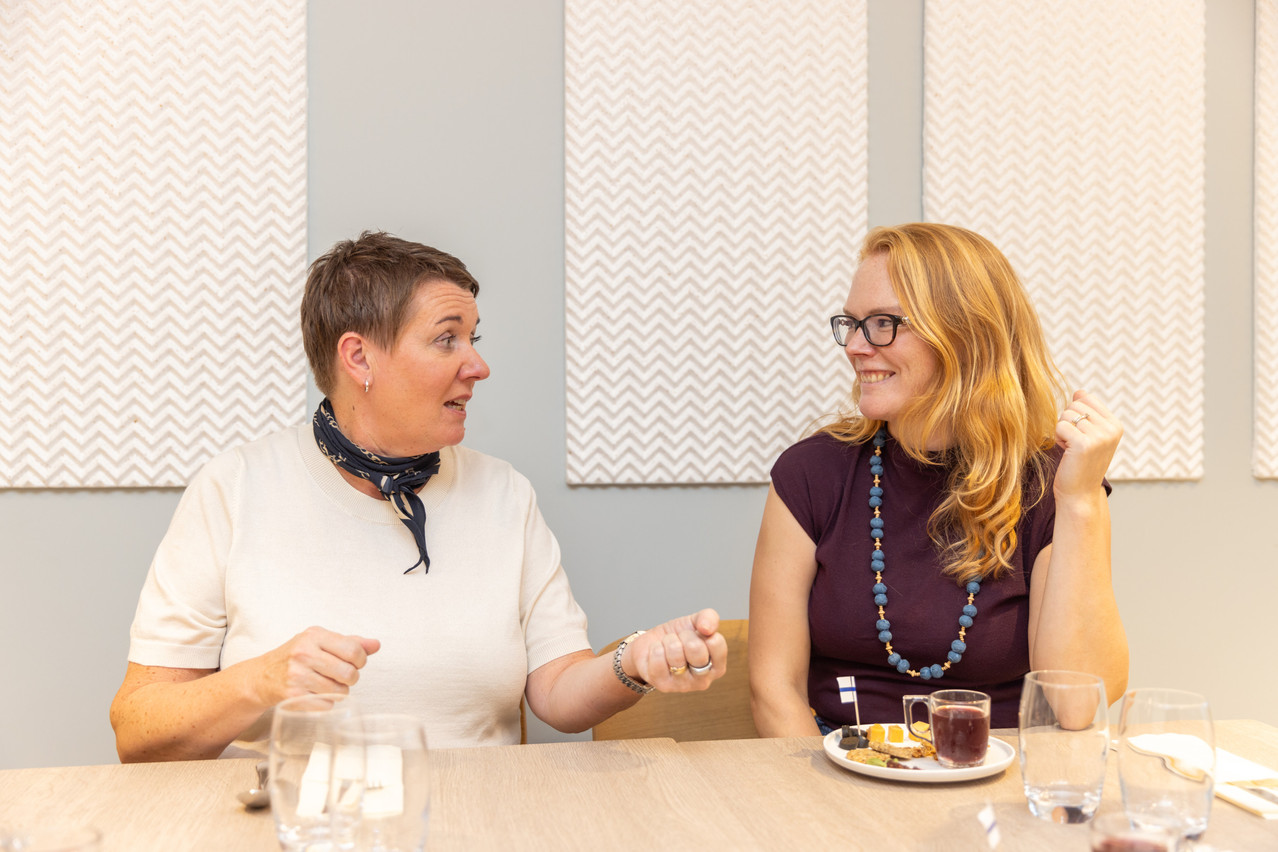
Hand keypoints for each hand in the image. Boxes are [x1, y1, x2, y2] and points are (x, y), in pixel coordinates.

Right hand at [250, 626, 380, 706]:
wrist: (261, 676)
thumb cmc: (296, 656)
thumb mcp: (320, 641)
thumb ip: (350, 642)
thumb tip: (376, 645)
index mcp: (314, 635)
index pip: (353, 650)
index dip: (360, 660)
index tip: (354, 663)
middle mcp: (304, 653)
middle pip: (349, 673)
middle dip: (351, 678)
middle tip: (342, 677)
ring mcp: (297, 675)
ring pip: (340, 691)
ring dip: (339, 691)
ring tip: (327, 685)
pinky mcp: (292, 695)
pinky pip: (326, 704)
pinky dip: (326, 702)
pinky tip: (315, 694)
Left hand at [624, 608, 726, 692]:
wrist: (651, 646)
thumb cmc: (678, 637)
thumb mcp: (695, 622)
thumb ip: (709, 618)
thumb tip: (707, 628)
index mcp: (717, 667)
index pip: (715, 642)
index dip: (702, 631)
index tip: (696, 635)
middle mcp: (703, 681)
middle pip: (695, 648)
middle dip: (684, 636)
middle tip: (680, 640)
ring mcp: (683, 686)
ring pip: (675, 651)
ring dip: (668, 641)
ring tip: (668, 647)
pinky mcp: (663, 685)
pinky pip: (658, 657)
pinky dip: (655, 648)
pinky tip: (658, 655)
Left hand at [1053, 389, 1121, 500]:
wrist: (1080, 493)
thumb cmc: (1081, 464)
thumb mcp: (1089, 435)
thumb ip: (1087, 413)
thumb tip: (1079, 391)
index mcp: (1116, 425)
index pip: (1087, 398)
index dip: (1076, 414)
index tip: (1081, 434)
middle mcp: (1111, 429)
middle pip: (1074, 405)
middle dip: (1067, 422)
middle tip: (1074, 443)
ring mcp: (1100, 436)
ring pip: (1066, 415)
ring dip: (1062, 432)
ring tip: (1071, 449)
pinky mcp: (1084, 444)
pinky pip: (1060, 426)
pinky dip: (1058, 438)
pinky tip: (1067, 452)